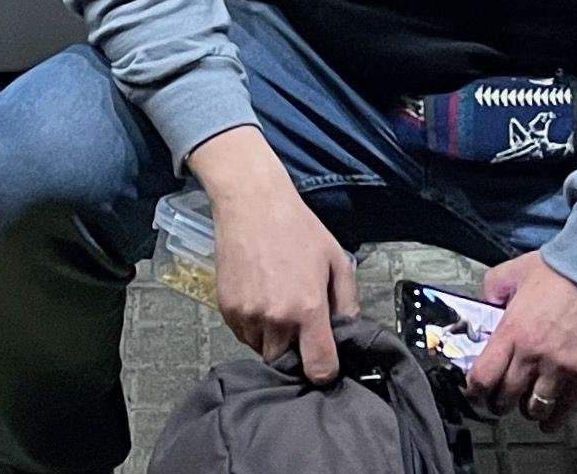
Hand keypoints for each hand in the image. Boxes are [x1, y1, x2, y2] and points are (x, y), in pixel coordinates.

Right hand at [194, 130, 353, 382]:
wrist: (252, 205)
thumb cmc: (298, 229)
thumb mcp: (336, 260)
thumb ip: (348, 302)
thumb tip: (348, 334)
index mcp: (308, 309)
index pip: (318, 368)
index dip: (325, 371)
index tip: (325, 362)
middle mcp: (276, 319)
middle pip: (287, 362)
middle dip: (296, 352)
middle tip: (300, 325)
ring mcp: (248, 316)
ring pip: (262, 350)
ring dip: (272, 339)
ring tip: (278, 306)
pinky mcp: (227, 310)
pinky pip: (243, 335)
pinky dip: (253, 327)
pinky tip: (261, 298)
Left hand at [465, 253, 576, 429]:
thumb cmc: (557, 271)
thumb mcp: (514, 271)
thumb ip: (492, 289)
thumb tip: (483, 308)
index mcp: (511, 331)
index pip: (483, 377)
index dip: (475, 390)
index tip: (476, 391)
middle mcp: (532, 354)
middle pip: (505, 399)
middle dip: (498, 403)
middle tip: (500, 399)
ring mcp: (558, 367)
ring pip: (533, 408)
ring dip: (526, 409)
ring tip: (526, 402)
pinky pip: (563, 410)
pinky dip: (552, 419)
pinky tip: (548, 417)